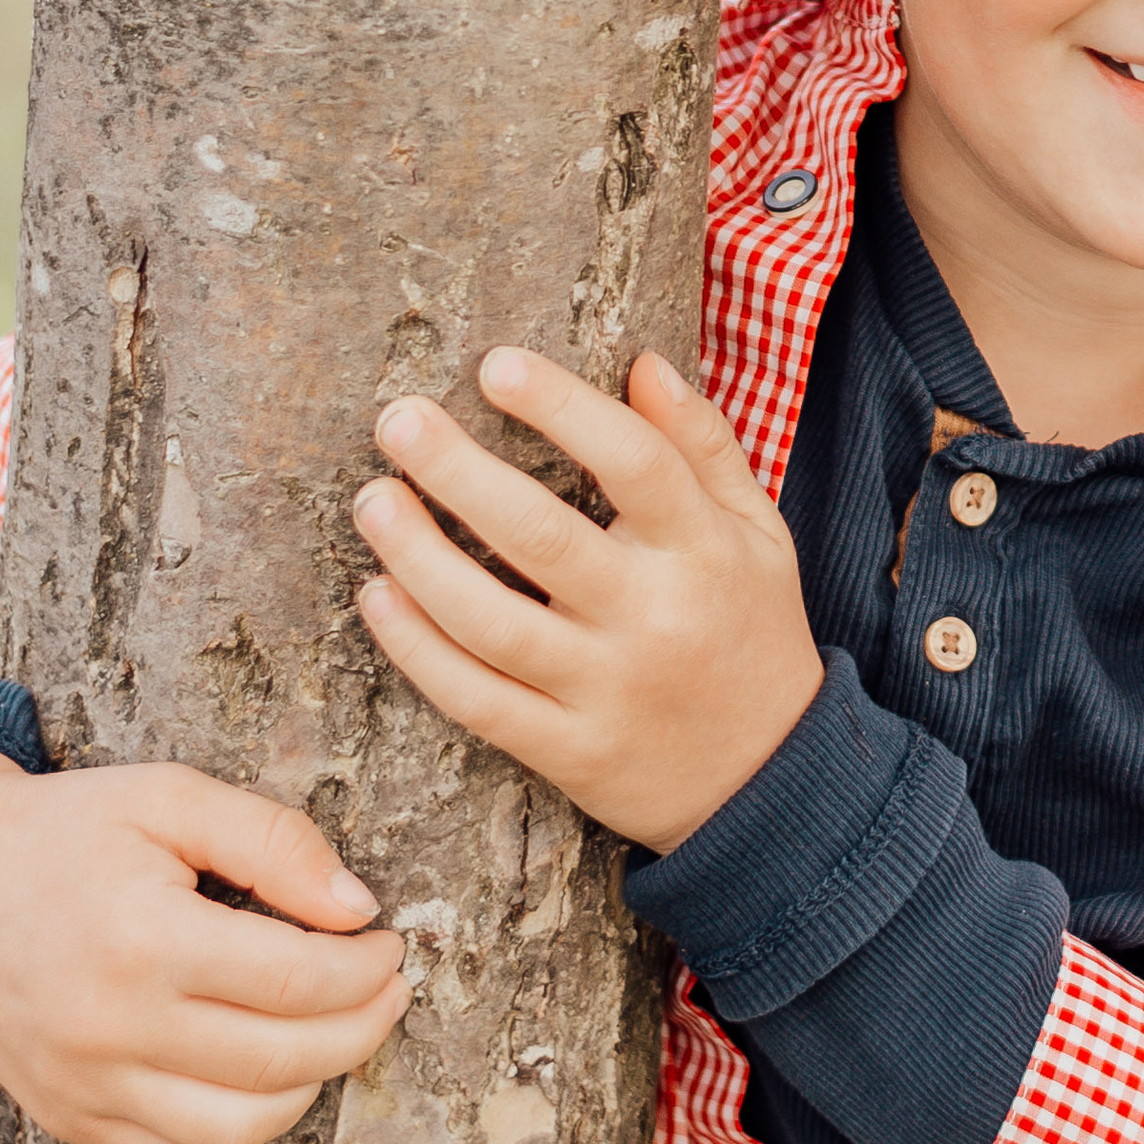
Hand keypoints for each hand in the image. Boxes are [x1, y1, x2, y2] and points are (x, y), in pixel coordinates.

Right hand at [0, 723, 412, 1143]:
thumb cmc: (66, 832)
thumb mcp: (168, 798)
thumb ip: (271, 842)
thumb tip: (360, 908)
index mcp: (140, 939)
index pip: (296, 981)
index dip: (367, 969)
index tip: (392, 942)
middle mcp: (110, 1029)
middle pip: (283, 1060)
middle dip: (362, 1027)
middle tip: (388, 989)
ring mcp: (86, 1089)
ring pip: (243, 1128)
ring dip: (312, 1083)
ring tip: (333, 1028)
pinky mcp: (72, 1122)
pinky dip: (244, 1126)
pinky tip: (267, 1070)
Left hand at [358, 346, 823, 855]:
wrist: (771, 781)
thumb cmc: (750, 629)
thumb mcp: (757, 531)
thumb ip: (704, 444)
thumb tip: (645, 362)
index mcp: (703, 550)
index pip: (633, 462)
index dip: (561, 407)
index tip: (494, 364)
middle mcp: (652, 617)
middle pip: (541, 535)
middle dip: (458, 471)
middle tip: (397, 419)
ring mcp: (605, 690)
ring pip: (492, 623)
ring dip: (418, 558)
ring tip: (373, 500)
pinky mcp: (567, 751)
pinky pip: (476, 699)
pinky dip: (418, 650)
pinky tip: (376, 596)